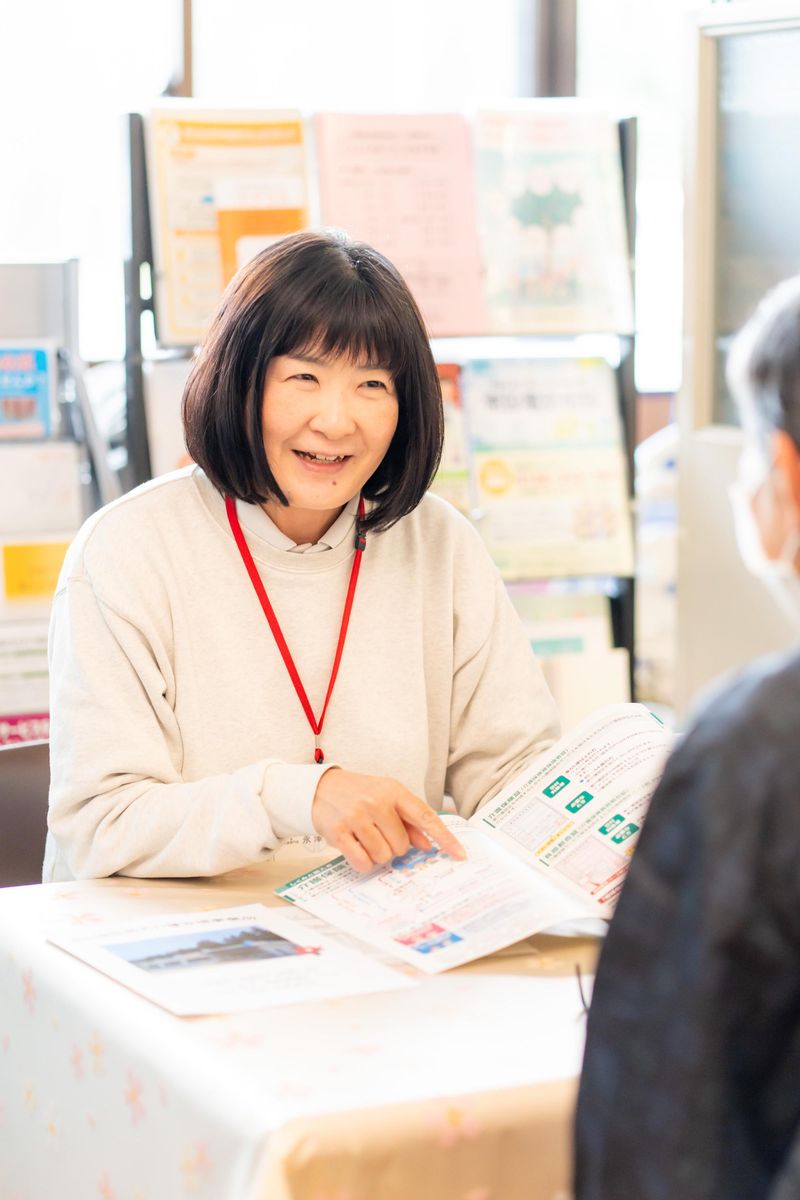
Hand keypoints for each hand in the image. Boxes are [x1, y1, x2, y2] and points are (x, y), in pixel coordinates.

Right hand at [311, 768, 466, 872]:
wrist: (320, 786)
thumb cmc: (358, 793)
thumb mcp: (386, 797)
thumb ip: (408, 820)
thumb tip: (426, 845)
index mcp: (394, 792)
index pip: (425, 817)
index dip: (444, 837)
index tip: (460, 854)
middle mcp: (376, 802)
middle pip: (402, 845)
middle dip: (394, 847)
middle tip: (380, 835)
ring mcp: (356, 817)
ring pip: (383, 855)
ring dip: (377, 855)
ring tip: (366, 839)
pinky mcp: (338, 832)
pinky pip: (362, 861)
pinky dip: (363, 863)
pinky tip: (357, 849)